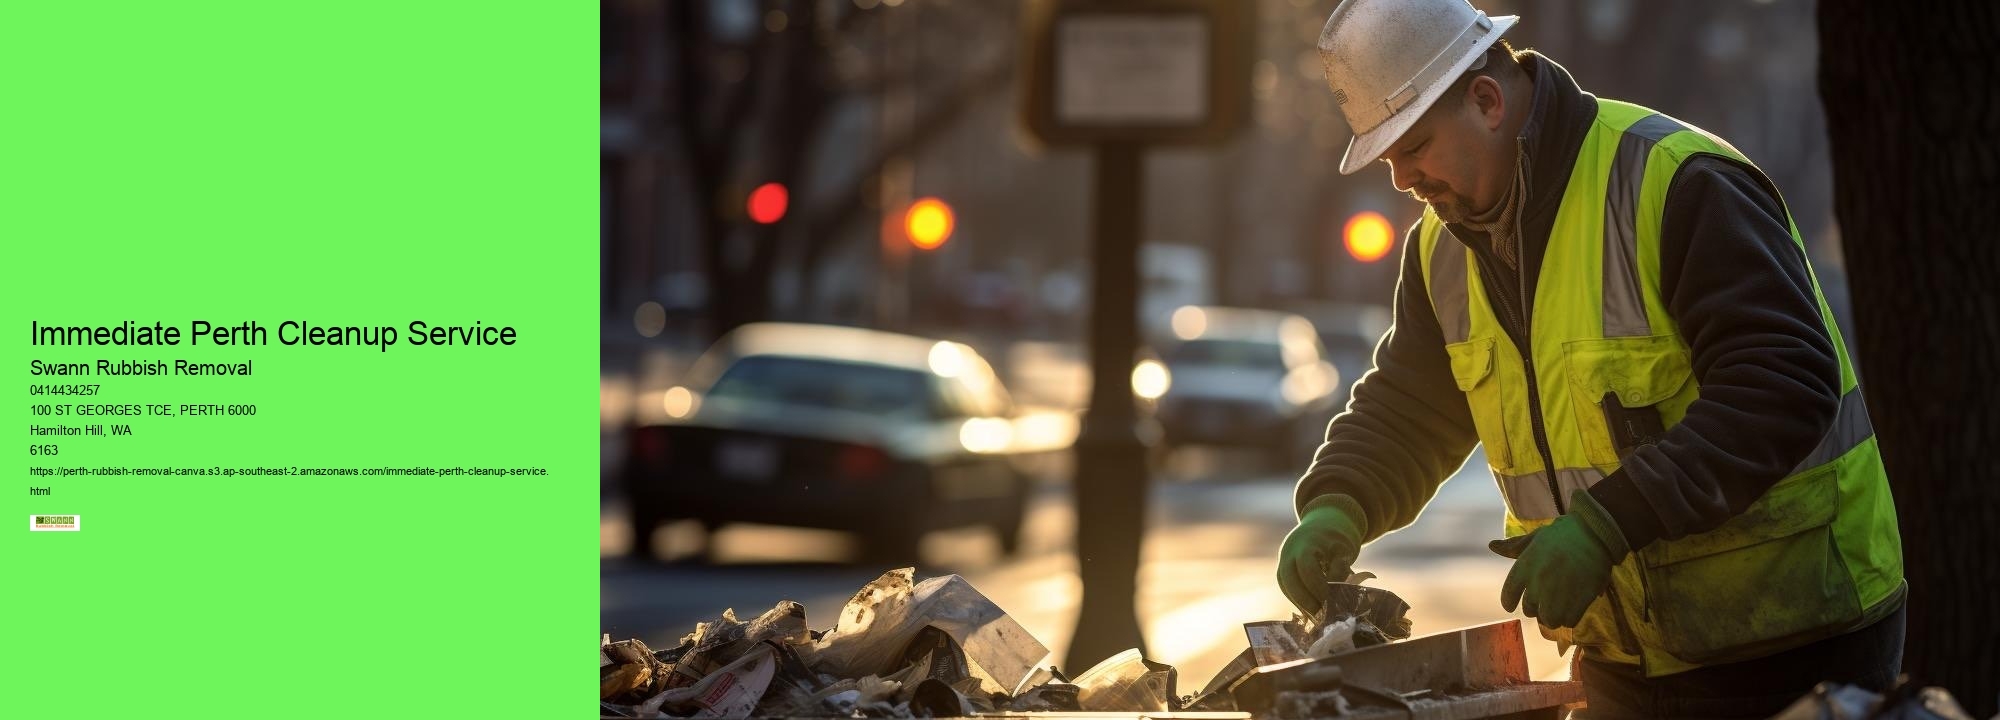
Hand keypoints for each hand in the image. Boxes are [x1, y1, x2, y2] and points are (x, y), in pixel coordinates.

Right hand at [1278, 495, 1368, 614]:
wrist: (1321, 524)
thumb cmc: (1336, 539)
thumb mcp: (1344, 551)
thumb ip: (1340, 570)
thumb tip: (1336, 594)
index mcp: (1306, 542)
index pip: (1306, 568)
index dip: (1316, 586)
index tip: (1329, 600)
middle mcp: (1289, 551)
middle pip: (1289, 579)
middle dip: (1303, 600)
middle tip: (1319, 615)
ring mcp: (1283, 559)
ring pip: (1285, 585)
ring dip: (1299, 602)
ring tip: (1315, 617)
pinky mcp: (1283, 568)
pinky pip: (1286, 587)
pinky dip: (1296, 599)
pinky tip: (1309, 610)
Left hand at [1492, 489, 1629, 627]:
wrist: (1594, 532)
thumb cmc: (1562, 533)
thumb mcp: (1535, 538)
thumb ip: (1513, 547)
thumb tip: (1492, 545)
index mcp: (1524, 567)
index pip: (1508, 596)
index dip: (1509, 602)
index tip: (1512, 605)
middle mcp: (1537, 583)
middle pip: (1529, 610)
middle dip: (1535, 607)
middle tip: (1545, 599)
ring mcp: (1558, 593)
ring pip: (1548, 620)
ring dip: (1552, 616)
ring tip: (1559, 607)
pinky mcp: (1579, 600)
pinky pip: (1569, 621)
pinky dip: (1570, 618)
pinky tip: (1573, 607)